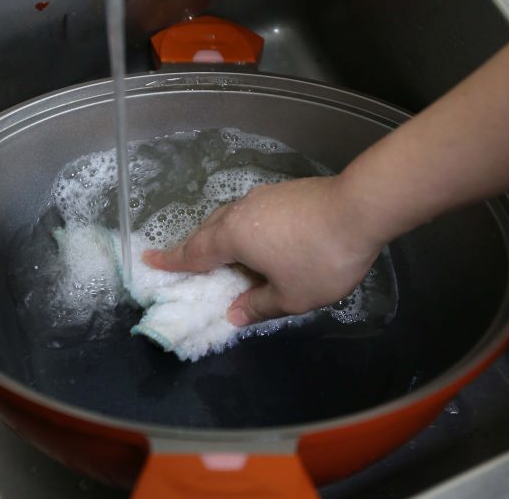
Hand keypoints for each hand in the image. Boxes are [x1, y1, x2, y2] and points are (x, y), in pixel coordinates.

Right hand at [143, 176, 383, 325]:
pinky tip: (256, 238)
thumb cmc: (320, 258)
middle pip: (207, 231)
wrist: (361, 208)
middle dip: (192, 247)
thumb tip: (235, 314)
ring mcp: (262, 198)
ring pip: (229, 218)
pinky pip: (249, 214)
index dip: (170, 261)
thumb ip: (259, 306)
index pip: (193, 254)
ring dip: (218, 236)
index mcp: (233, 237)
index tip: (147, 259)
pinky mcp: (282, 192)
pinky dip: (241, 228)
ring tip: (219, 251)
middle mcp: (240, 213)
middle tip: (181, 260)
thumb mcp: (291, 296)